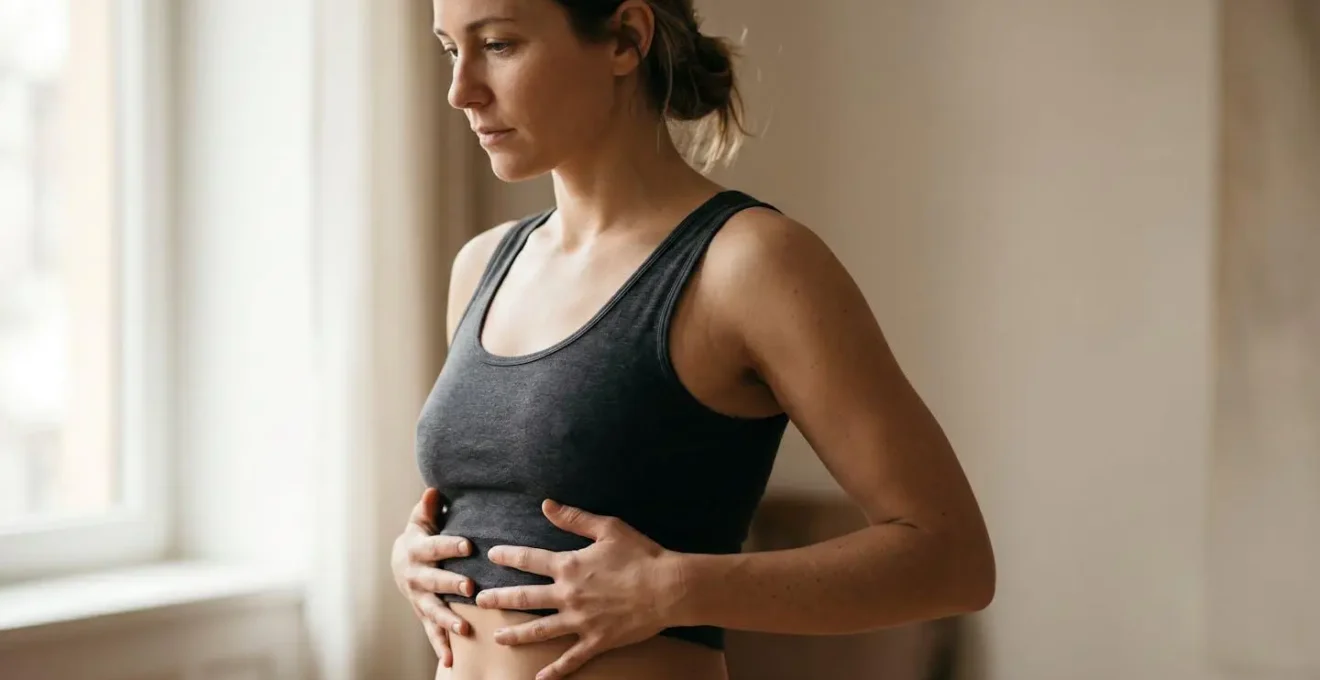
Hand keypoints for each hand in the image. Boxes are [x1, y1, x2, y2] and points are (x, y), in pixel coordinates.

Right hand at [390, 488, 476, 667]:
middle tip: (470, 586)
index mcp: (417, 550)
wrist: (400, 563)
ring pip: (433, 610)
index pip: (435, 546)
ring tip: (464, 629)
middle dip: (451, 584)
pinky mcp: (423, 614)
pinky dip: (440, 646)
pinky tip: (450, 661)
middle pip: (434, 580)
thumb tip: (433, 490)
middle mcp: (416, 576)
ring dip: (448, 619)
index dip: (450, 545)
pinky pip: (431, 632)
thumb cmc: (421, 535)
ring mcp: (419, 598)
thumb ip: (428, 507)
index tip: (468, 545)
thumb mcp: (422, 519)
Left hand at [473, 499, 686, 679]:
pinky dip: (554, 670)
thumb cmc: (641, 555)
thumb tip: (546, 505)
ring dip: (516, 635)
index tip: (492, 556)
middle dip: (500, 599)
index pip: (529, 560)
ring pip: (539, 630)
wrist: (668, 588)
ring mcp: (580, 621)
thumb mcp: (608, 528)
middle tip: (479, 601)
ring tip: (498, 637)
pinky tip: (539, 678)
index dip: (508, 556)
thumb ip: (574, 518)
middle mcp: (568, 595)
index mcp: (569, 566)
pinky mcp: (596, 641)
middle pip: (525, 598)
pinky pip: (571, 659)